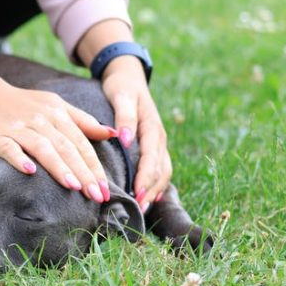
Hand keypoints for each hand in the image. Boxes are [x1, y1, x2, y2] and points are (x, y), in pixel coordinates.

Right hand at [0, 53, 115, 201]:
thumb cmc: (25, 105)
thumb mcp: (57, 106)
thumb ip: (83, 121)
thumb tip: (112, 134)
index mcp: (58, 113)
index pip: (81, 143)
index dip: (95, 166)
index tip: (106, 189)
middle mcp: (41, 120)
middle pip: (67, 148)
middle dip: (83, 172)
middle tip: (97, 195)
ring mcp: (19, 128)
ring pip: (43, 148)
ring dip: (59, 167)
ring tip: (74, 187)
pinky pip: (10, 148)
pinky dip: (20, 159)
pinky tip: (30, 171)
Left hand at [100, 58, 171, 212]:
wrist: (128, 77)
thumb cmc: (122, 87)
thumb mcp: (122, 95)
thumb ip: (125, 116)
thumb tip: (125, 139)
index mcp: (152, 127)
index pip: (152, 158)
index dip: (146, 177)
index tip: (138, 193)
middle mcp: (159, 137)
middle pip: (160, 169)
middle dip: (151, 190)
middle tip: (139, 208)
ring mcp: (158, 142)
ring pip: (163, 171)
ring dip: (155, 190)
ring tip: (143, 208)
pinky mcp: (154, 146)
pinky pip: (160, 168)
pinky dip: (157, 184)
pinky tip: (150, 197)